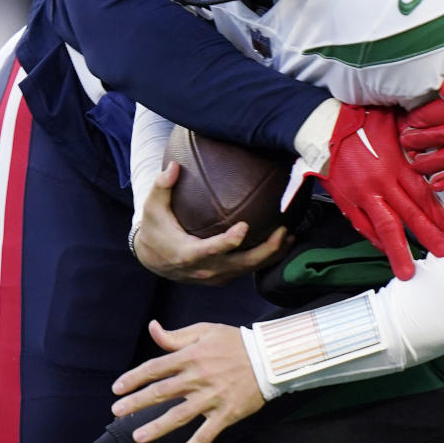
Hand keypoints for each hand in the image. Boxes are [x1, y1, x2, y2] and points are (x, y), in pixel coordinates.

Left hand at [111, 320, 262, 442]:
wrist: (268, 358)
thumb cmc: (234, 342)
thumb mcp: (205, 330)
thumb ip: (176, 335)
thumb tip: (152, 328)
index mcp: (192, 355)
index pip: (156, 367)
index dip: (134, 378)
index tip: (117, 387)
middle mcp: (198, 377)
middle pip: (161, 392)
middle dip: (136, 403)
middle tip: (116, 412)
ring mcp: (211, 398)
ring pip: (178, 416)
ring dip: (156, 427)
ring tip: (137, 436)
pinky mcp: (224, 414)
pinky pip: (204, 436)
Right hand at [134, 162, 290, 284]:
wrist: (152, 258)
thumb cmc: (155, 228)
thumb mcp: (153, 207)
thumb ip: (162, 186)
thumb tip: (174, 166)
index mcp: (188, 254)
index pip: (212, 251)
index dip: (229, 242)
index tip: (245, 226)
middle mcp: (204, 269)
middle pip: (240, 265)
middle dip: (265, 250)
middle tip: (283, 229)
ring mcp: (215, 276)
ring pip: (248, 270)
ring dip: (271, 255)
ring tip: (290, 235)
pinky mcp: (221, 276)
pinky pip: (246, 270)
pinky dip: (265, 259)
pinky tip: (280, 243)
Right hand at [317, 104, 443, 280]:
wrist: (322, 127)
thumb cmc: (358, 120)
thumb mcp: (391, 120)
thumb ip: (412, 135)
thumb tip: (434, 138)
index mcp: (394, 163)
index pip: (421, 194)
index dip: (436, 213)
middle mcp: (380, 182)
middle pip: (408, 214)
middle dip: (427, 236)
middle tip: (442, 253)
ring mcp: (362, 194)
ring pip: (384, 227)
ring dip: (399, 250)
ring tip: (408, 271)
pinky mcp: (345, 200)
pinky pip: (362, 225)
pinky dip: (374, 239)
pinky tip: (384, 249)